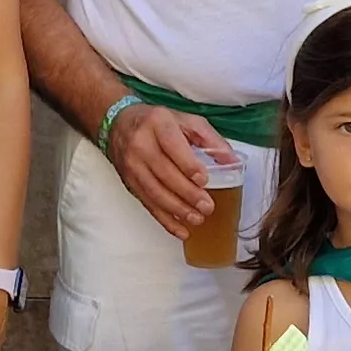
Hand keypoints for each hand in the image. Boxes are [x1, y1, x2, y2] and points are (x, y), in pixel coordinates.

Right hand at [106, 103, 219, 235]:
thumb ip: (210, 139)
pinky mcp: (129, 182)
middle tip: (207, 206)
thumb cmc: (157, 122)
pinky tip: (180, 229)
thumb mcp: (185, 120)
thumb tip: (232, 161)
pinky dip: (165, 219)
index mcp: (158, 124)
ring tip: (197, 219)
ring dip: (177, 210)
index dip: (188, 165)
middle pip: (164, 173)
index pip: (172, 146)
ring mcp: (132, 165)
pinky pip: (147, 203)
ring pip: (155, 192)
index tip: (203, 180)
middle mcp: (141, 144)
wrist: (118, 124)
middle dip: (187, 193)